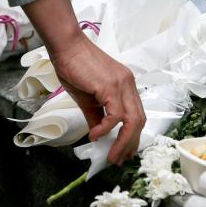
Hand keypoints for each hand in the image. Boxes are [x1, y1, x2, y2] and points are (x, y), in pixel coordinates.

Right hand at [22, 0, 145, 164]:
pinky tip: (95, 135)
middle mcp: (129, 85)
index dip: (133, 137)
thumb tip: (99, 135)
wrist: (66, 47)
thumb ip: (96, 117)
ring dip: (122, 142)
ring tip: (111, 155)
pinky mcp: (110, 86)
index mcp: (127, 87)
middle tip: (119, 159)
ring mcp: (122, 85)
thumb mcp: (88, 99)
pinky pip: (115, 114)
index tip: (125, 152)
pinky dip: (106, 128)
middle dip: (130, 144)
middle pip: (140, 121)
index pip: (138, 116)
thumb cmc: (74, 68)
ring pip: (132, 120)